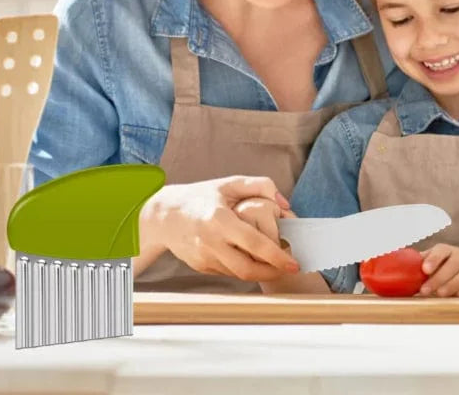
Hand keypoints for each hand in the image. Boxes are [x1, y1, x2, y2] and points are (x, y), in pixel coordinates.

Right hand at [145, 175, 299, 280]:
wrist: (164, 215)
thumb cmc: (201, 196)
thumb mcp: (230, 183)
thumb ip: (261, 186)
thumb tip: (285, 204)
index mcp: (219, 219)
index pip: (254, 243)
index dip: (276, 256)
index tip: (294, 263)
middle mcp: (210, 241)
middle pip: (247, 268)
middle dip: (271, 272)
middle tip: (289, 268)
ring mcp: (203, 257)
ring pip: (238, 274)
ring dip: (259, 272)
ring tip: (275, 263)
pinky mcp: (200, 267)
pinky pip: (227, 273)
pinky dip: (242, 269)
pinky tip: (252, 260)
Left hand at [419, 244, 458, 296]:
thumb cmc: (455, 264)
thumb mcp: (442, 259)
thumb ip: (425, 262)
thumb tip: (400, 268)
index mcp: (448, 251)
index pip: (441, 251)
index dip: (433, 259)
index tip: (425, 269)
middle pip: (450, 267)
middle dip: (437, 279)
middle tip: (425, 290)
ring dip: (450, 286)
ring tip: (440, 293)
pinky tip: (458, 295)